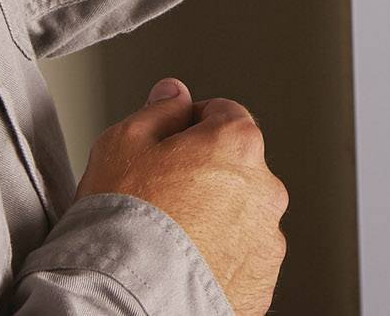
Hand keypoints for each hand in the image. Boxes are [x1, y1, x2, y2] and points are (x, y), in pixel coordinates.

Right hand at [76, 79, 286, 315]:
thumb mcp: (123, 143)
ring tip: (170, 239)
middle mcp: (265, 189)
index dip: (189, 126)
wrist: (128, 300)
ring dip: (215, 219)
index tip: (168, 145)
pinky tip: (184, 266)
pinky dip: (220, 260)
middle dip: (203, 175)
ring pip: (241, 216)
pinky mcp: (262, 284)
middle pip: (235, 167)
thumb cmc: (123, 221)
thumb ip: (158, 110)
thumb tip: (174, 94)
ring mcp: (267, 240)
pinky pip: (242, 260)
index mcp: (237, 143)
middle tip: (161, 196)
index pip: (223, 114)